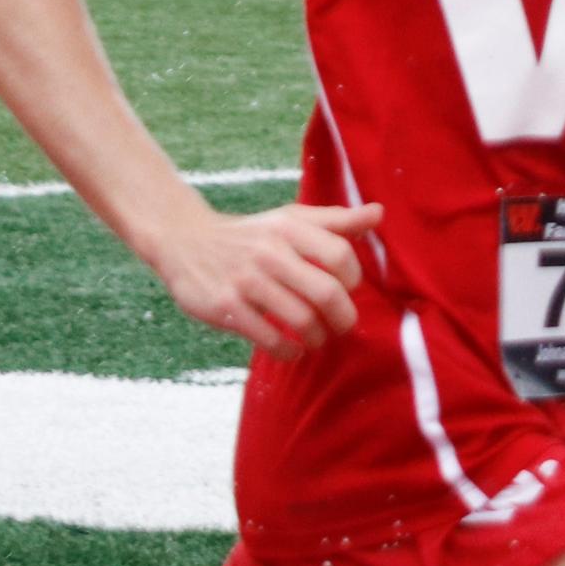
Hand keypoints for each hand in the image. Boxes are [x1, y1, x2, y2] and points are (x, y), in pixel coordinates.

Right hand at [147, 199, 375, 353]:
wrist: (185, 241)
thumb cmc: (253, 235)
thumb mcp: (291, 219)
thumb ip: (336, 220)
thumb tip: (379, 214)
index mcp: (289, 228)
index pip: (340, 255)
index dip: (353, 279)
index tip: (348, 290)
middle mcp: (269, 252)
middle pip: (326, 292)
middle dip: (343, 317)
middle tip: (343, 326)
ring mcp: (246, 281)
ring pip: (301, 320)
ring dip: (318, 337)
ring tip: (317, 339)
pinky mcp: (226, 307)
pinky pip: (269, 338)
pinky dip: (289, 351)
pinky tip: (293, 350)